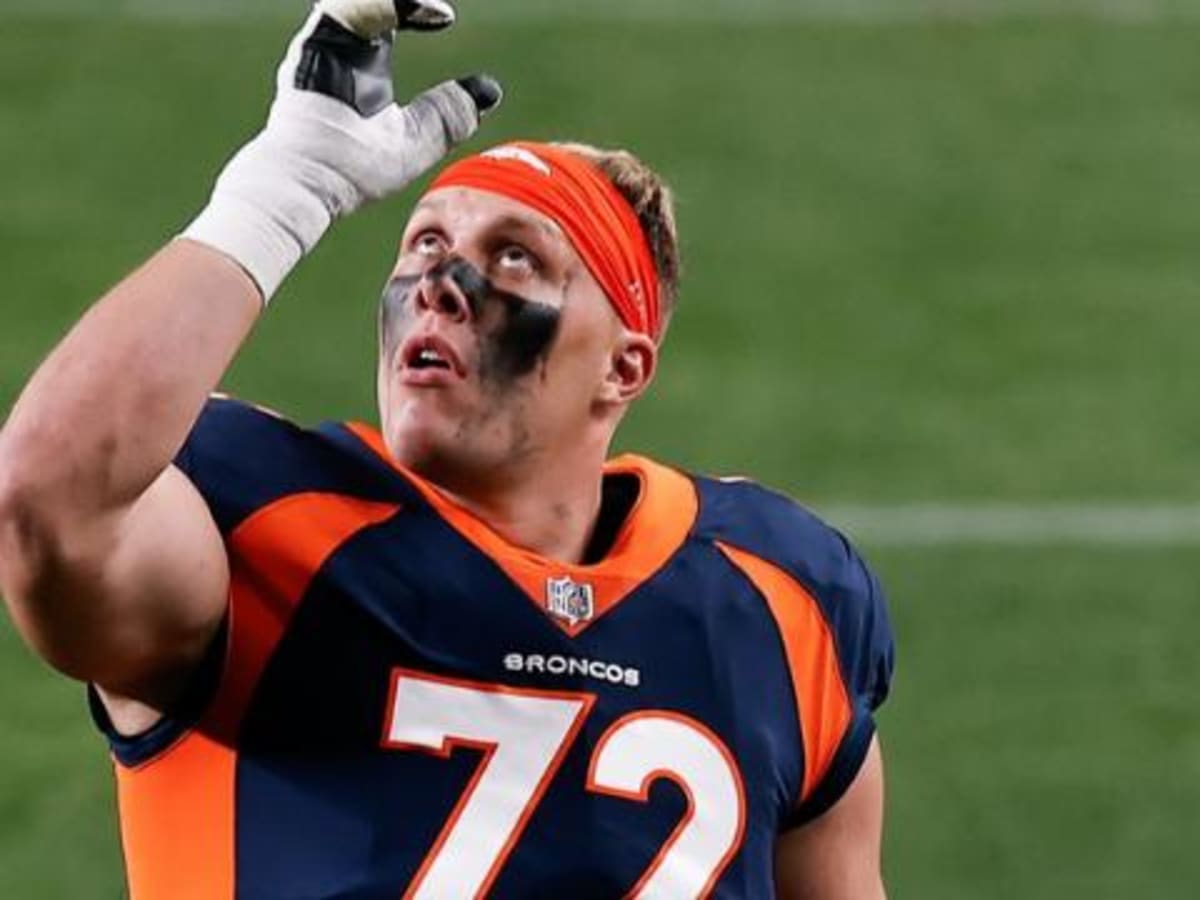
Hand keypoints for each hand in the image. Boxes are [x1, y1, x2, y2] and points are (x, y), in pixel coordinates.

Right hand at [183, 0, 501, 301]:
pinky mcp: (317, 43)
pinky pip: (352, 7)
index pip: (391, 14)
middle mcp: (343, 47)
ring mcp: (327, 43)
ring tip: (435, 11)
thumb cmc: (355, 172)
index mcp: (364, 64)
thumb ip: (450, 113)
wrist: (316, 183)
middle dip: (405, 1)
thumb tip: (490, 92)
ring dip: (404, 1)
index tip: (445, 19)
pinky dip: (390, 5)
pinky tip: (428, 14)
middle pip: (373, 1)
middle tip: (437, 9)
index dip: (416, 8)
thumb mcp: (418, 138)